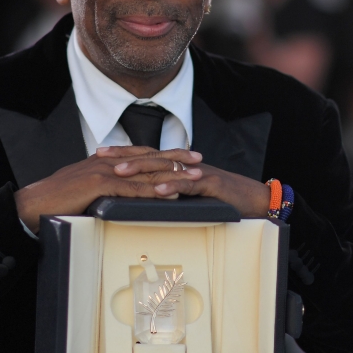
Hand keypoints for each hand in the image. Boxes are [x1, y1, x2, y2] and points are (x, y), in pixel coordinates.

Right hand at [14, 146, 203, 232]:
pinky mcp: (99, 186)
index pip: (141, 154)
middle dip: (176, 158)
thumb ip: (104, 187)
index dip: (164, 154)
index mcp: (106, 161)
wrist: (35, 203)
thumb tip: (120, 193)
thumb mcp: (85, 189)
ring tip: (193, 176)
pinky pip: (131, 189)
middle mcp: (108, 162)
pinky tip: (168, 192)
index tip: (184, 155)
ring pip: (145, 172)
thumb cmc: (58, 200)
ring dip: (172, 174)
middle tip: (199, 159)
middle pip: (149, 158)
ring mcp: (104, 172)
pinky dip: (152, 190)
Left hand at [105, 149, 270, 217]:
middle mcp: (185, 165)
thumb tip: (143, 197)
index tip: (99, 154)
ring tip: (119, 172)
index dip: (123, 153)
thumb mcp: (190, 194)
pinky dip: (172, 186)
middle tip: (100, 157)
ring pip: (166, 167)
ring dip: (141, 169)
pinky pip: (189, 184)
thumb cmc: (221, 199)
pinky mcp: (211, 185)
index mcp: (178, 166)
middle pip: (151, 156)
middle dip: (124, 156)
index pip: (146, 155)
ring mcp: (198, 172)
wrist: (254, 199)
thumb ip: (169, 191)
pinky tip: (157, 190)